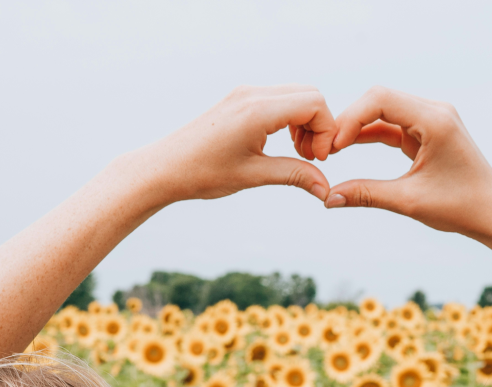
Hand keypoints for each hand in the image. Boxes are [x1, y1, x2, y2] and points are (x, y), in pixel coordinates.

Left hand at [142, 84, 336, 202]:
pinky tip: (283, 145)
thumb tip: (326, 189)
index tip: (317, 160)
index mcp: (257, 110)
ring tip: (297, 155)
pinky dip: (291, 120)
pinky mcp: (240, 100)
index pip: (314, 104)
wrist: (165, 167)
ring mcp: (246, 94)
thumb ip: (295, 175)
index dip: (326, 132)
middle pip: (310, 95)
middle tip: (310, 158)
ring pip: (297, 96)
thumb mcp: (254, 176)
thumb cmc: (203, 173)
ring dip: (306, 124)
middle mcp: (253, 94)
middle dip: (319, 126)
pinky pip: (280, 100)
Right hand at [319, 86, 491, 260]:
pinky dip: (371, 135)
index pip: (380, 99)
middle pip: (379, 99)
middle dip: (349, 120)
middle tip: (325, 148)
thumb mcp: (409, 202)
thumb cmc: (461, 207)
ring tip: (331, 150)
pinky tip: (347, 148)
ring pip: (384, 111)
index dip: (349, 118)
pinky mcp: (429, 131)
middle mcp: (435, 111)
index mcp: (435, 120)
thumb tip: (328, 198)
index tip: (331, 146)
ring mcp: (433, 119)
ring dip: (357, 128)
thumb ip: (367, 194)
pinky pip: (393, 126)